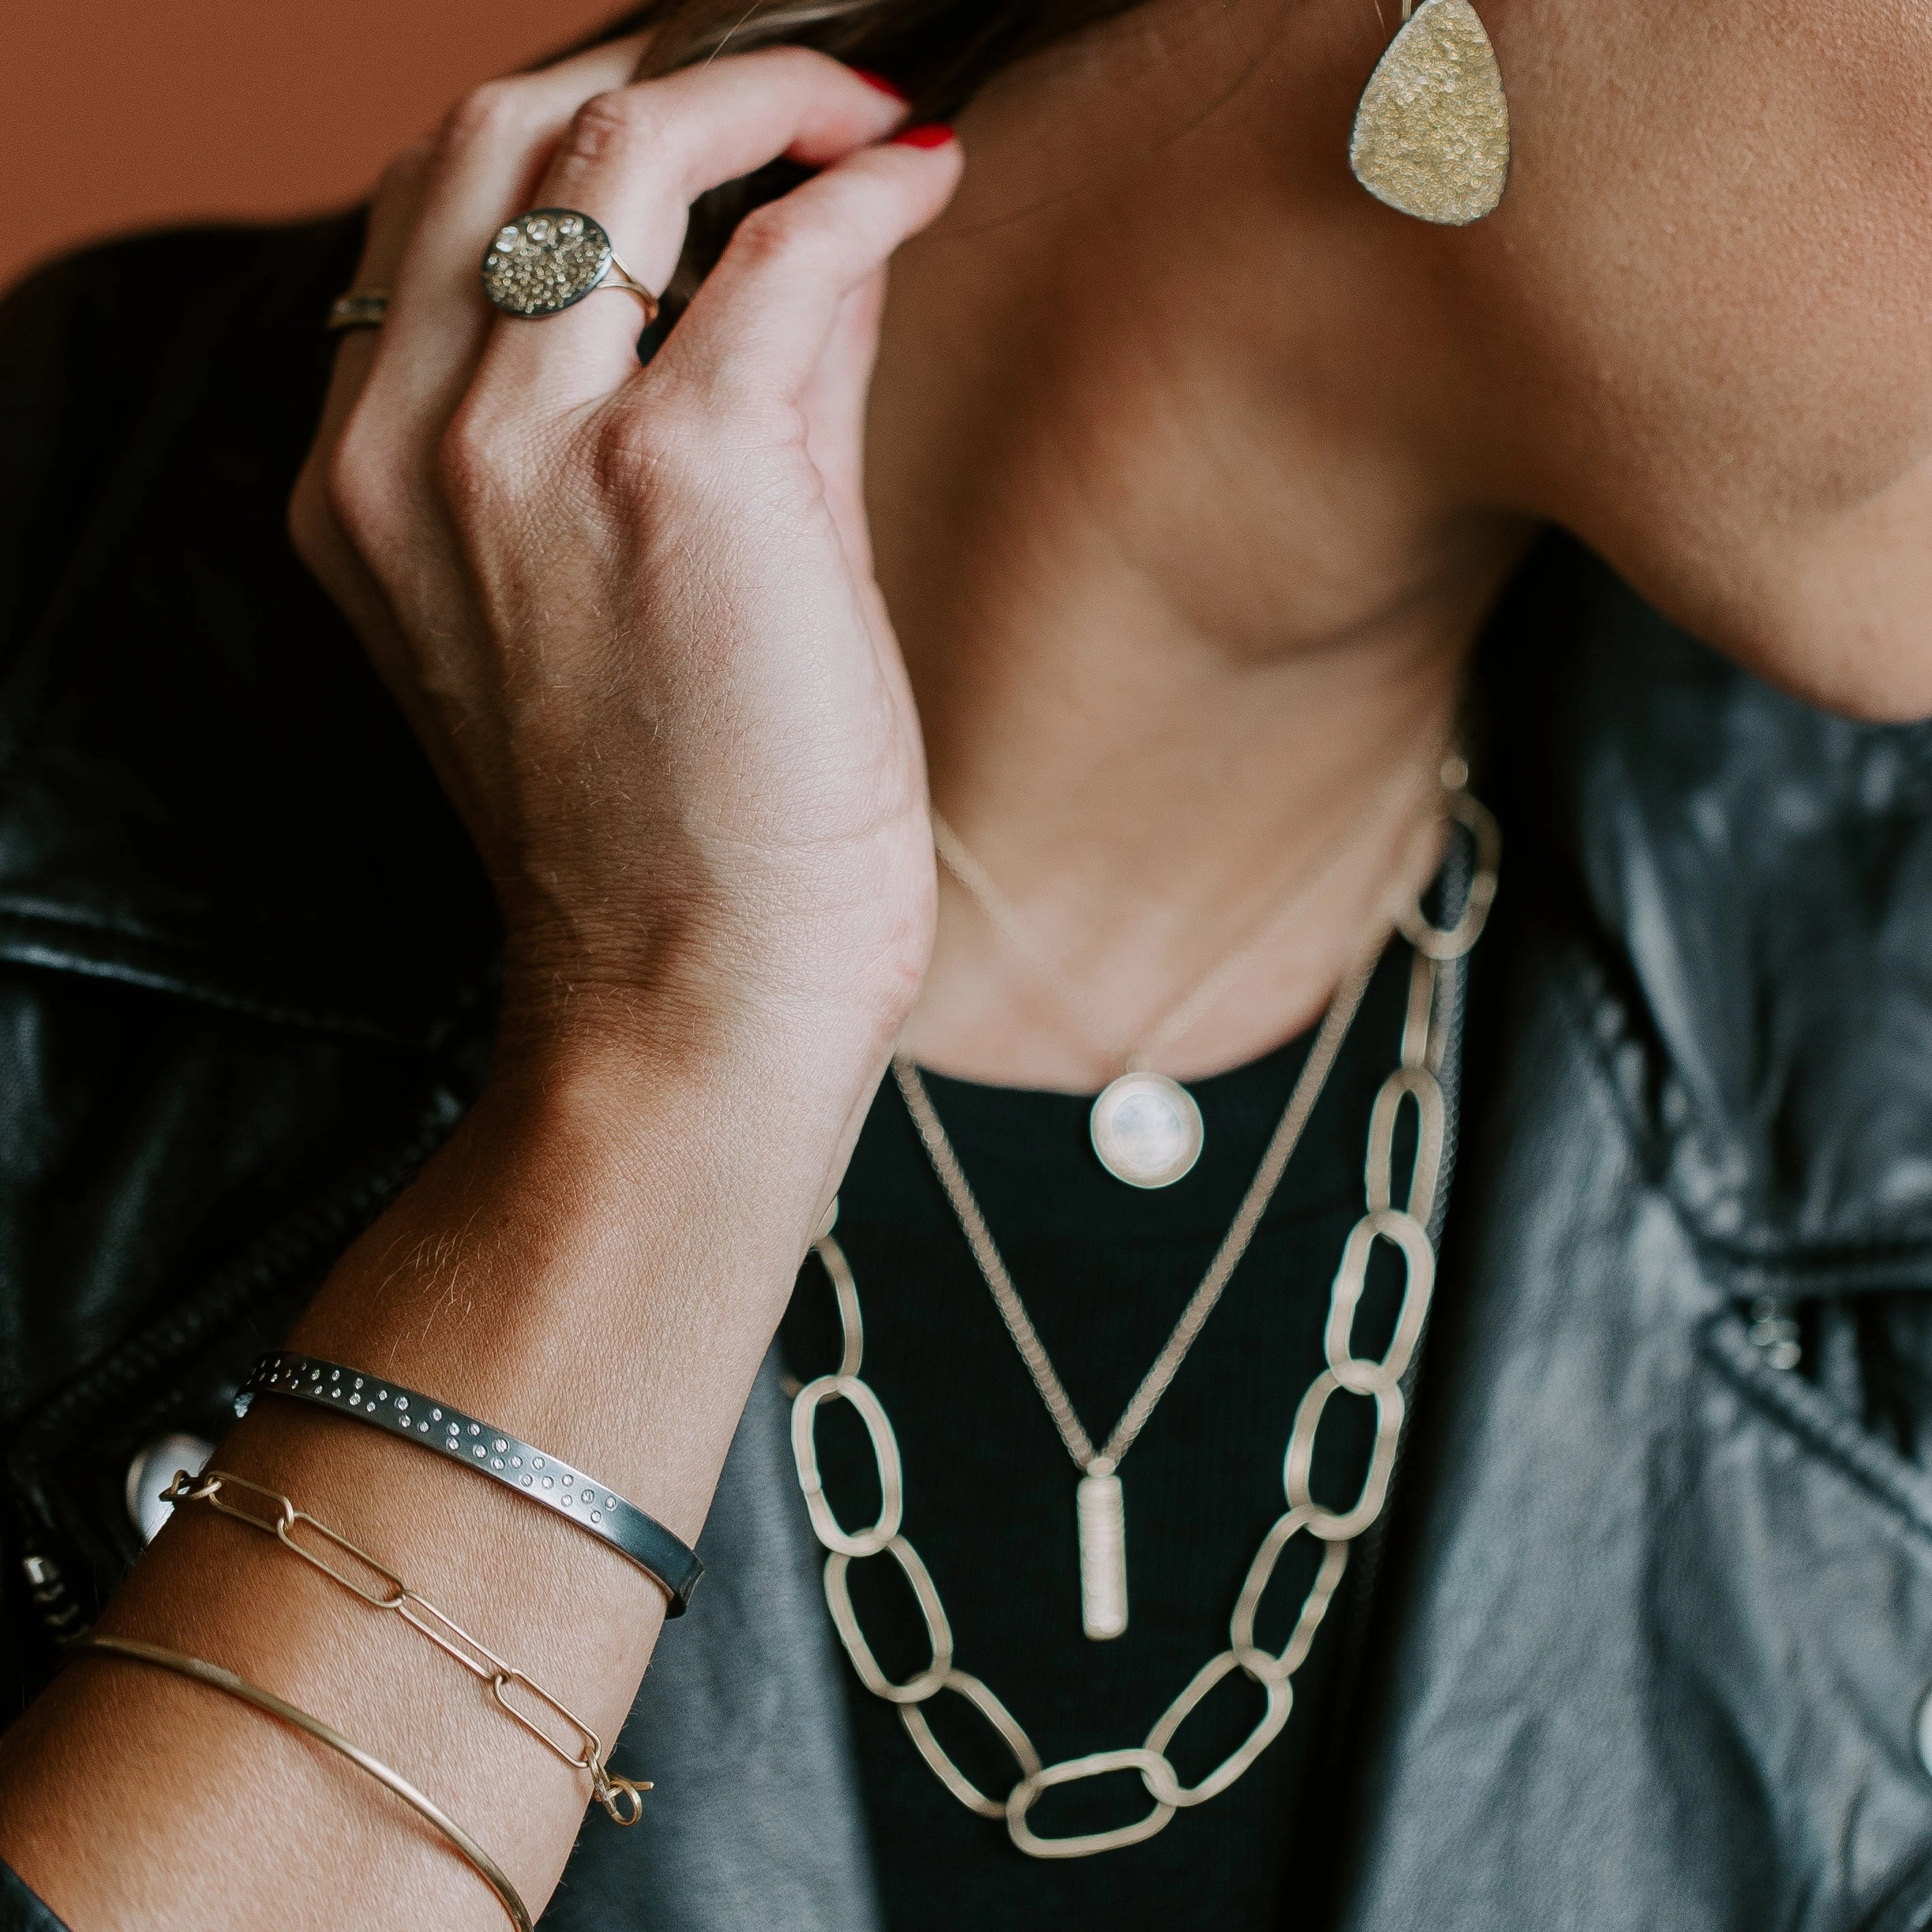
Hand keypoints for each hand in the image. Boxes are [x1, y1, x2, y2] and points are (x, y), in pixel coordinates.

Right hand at [290, 39, 961, 1096]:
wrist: (691, 1007)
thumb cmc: (668, 839)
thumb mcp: (621, 602)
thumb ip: (689, 409)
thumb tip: (801, 244)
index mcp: (369, 483)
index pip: (436, 211)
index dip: (576, 128)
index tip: (703, 124)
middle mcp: (414, 446)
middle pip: (495, 130)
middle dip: (656, 73)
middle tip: (786, 91)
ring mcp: (529, 449)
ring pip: (615, 142)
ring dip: (764, 91)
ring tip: (860, 115)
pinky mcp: (677, 473)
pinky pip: (778, 249)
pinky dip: (860, 186)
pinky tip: (919, 181)